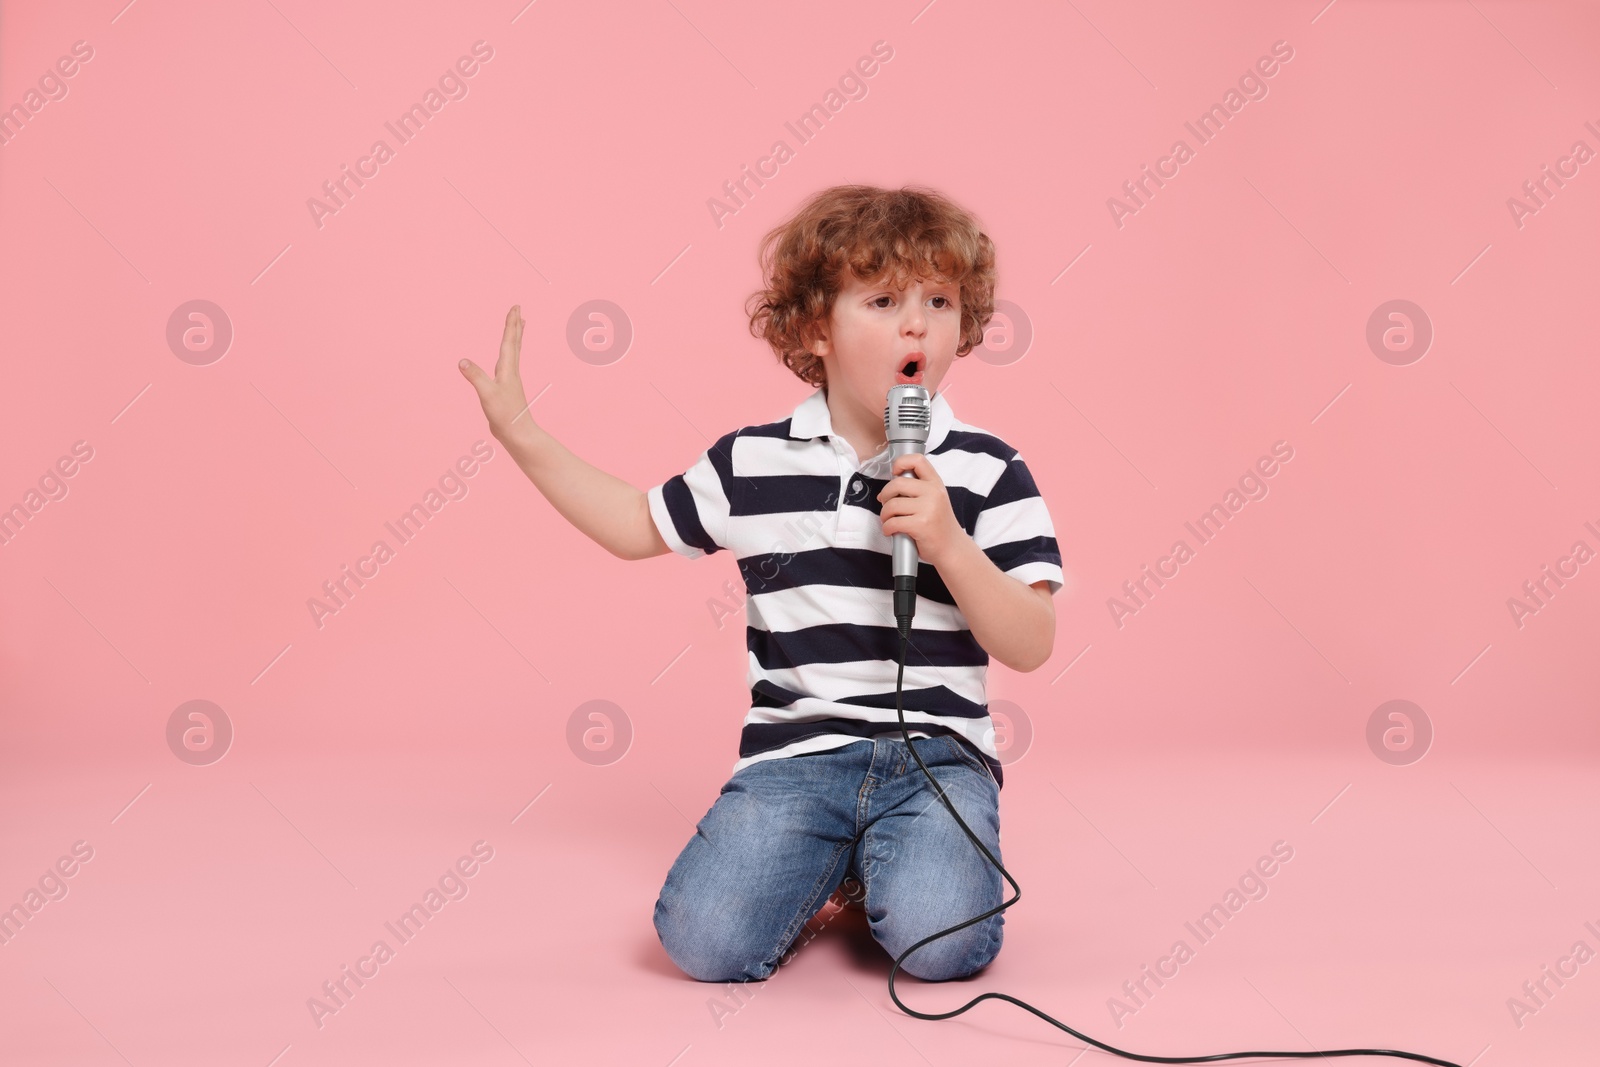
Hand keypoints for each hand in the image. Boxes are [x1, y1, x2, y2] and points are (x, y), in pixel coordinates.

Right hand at [459, 305, 535, 441]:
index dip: (511, 323)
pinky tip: (504, 358)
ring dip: (514, 337)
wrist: (517, 434)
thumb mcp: (487, 394)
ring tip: (518, 326)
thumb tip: (462, 361)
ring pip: (512, 352)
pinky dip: (507, 354)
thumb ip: (475, 377)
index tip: (515, 307)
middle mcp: (510, 371)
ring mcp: (509, 379)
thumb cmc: (505, 415)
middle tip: (518, 309)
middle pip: (514, 342)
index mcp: (507, 369)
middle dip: (515, 325)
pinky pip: (507, 364)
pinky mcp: (505, 388)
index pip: (509, 340)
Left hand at [877, 453, 965, 568]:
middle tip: (886, 504)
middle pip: (897, 483)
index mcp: (936, 483)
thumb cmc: (939, 525)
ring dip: (884, 515)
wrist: (952, 548)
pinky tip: (891, 531)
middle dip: (885, 495)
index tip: (895, 473)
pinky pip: (893, 522)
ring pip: (892, 505)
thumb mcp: (935, 499)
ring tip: (888, 520)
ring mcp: (928, 508)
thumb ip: (918, 489)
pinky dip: (886, 528)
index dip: (901, 462)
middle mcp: (933, 493)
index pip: (917, 460)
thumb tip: (888, 488)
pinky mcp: (921, 525)